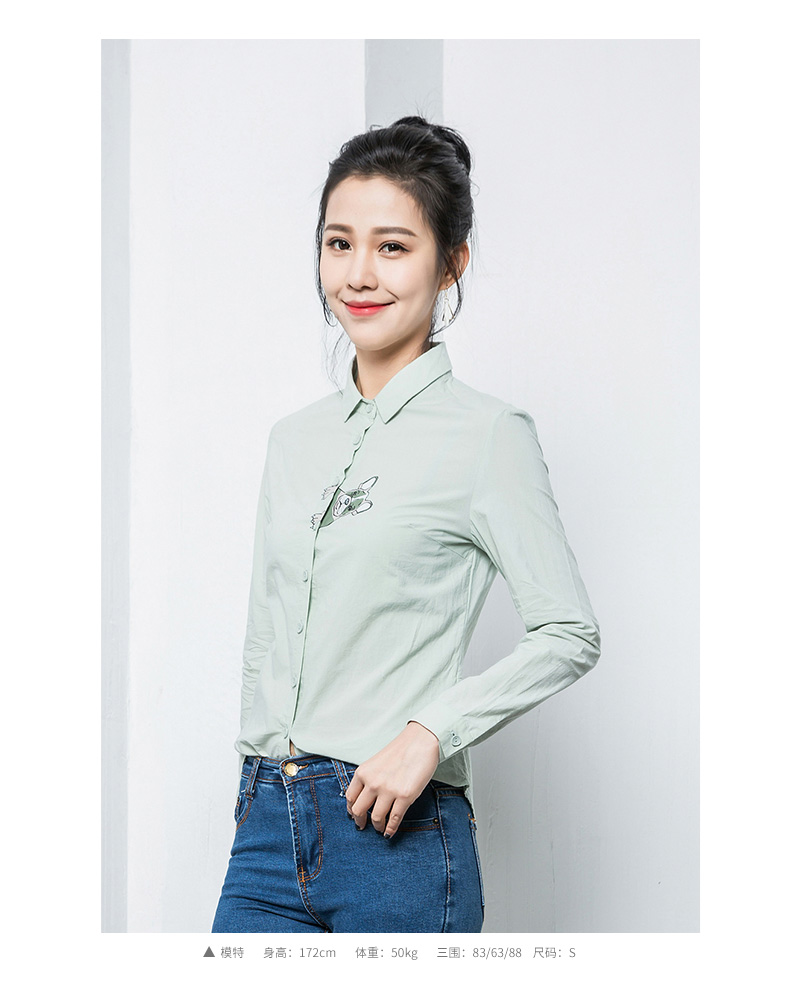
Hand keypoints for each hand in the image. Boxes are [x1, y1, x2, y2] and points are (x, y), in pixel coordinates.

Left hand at [345, 722, 439, 838]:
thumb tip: (366, 798)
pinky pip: (394, 819)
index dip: (351, 810)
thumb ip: (369, 778)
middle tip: (362, 826)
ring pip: (376, 818)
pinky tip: (390, 832)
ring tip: (379, 828)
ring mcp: (388, 790)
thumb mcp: (376, 762)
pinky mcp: (405, 796)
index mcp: (363, 772)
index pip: (350, 797)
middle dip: (360, 821)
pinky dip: (391, 829)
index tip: (354, 815)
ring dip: (377, 826)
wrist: (420, 741)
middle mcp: (373, 782)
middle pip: (359, 811)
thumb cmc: (401, 750)